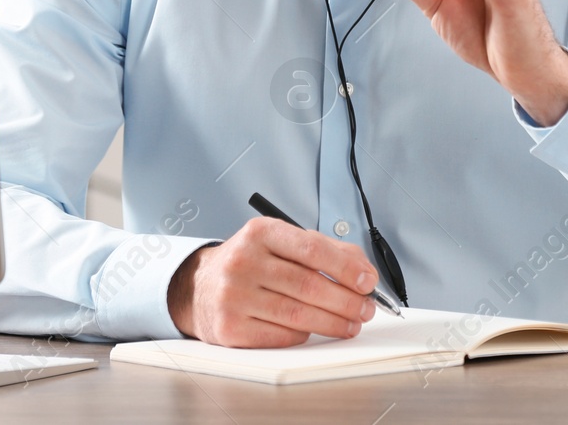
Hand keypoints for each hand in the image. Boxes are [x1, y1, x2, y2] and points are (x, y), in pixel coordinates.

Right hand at [167, 217, 378, 346]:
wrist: (199, 287)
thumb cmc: (250, 263)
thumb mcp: (280, 242)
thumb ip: (325, 249)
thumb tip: (363, 270)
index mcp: (260, 233)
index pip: (313, 249)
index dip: (346, 267)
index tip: (368, 281)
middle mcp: (243, 261)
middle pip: (309, 285)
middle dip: (347, 301)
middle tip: (366, 309)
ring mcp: (234, 296)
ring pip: (298, 314)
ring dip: (334, 323)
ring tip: (351, 324)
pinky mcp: (230, 328)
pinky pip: (281, 336)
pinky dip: (305, 335)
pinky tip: (314, 330)